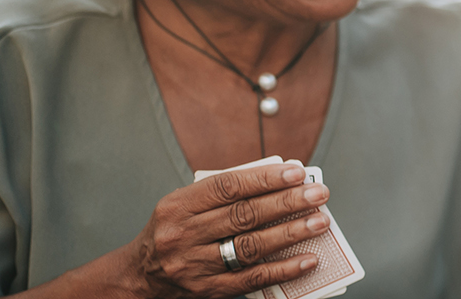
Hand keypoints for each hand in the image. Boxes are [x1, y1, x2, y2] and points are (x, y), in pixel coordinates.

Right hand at [118, 164, 329, 297]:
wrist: (141, 275)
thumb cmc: (174, 233)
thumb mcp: (184, 207)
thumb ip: (222, 195)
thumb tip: (279, 184)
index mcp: (178, 206)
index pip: (227, 187)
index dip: (264, 179)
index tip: (296, 172)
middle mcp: (183, 235)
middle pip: (243, 215)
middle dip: (287, 203)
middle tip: (318, 194)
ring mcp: (194, 265)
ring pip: (250, 247)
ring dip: (290, 234)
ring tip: (319, 222)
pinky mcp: (208, 289)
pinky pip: (252, 278)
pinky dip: (283, 269)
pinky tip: (307, 259)